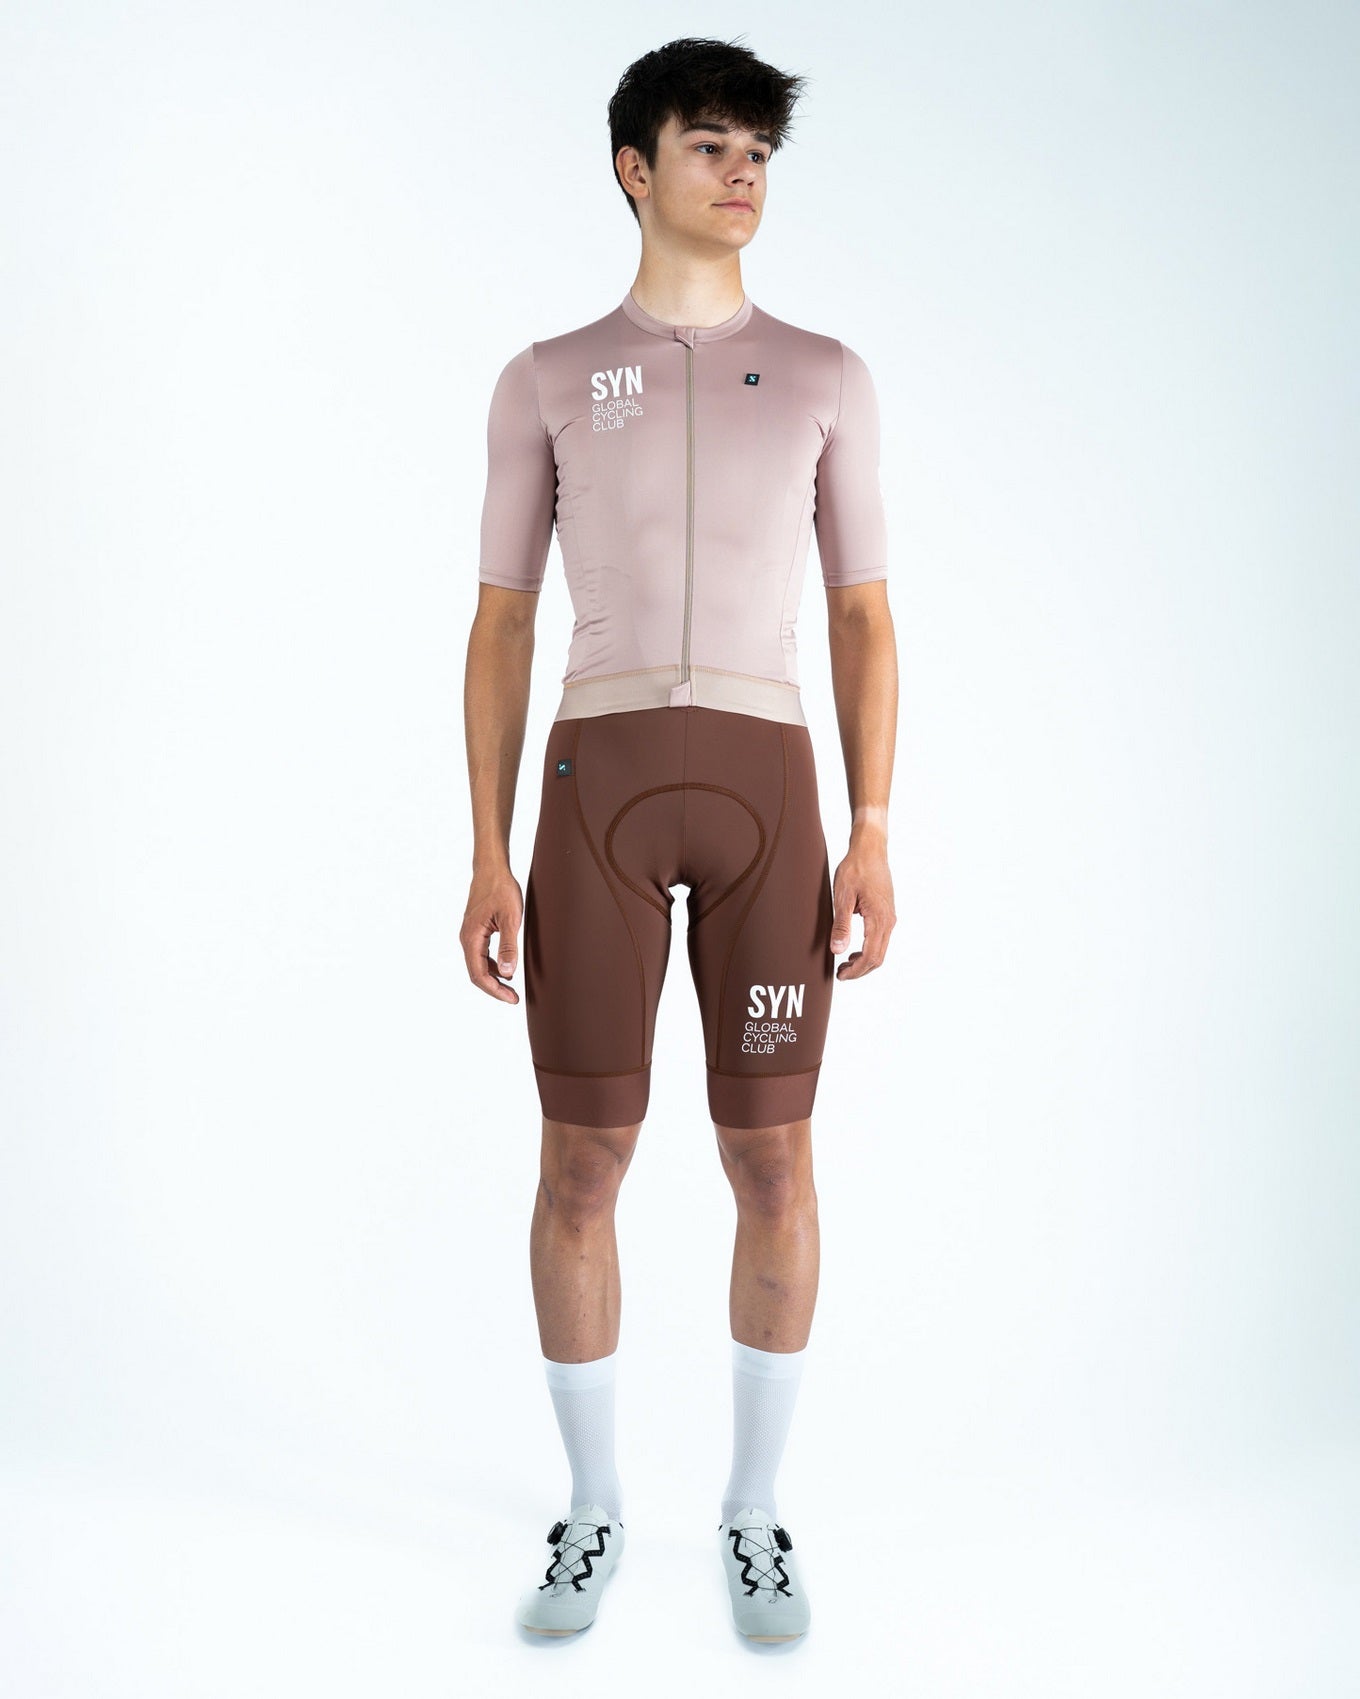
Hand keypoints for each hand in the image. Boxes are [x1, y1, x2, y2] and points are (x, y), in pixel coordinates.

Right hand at [461, 868, 524, 1003]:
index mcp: (471, 937)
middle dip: (494, 988)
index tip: (512, 998)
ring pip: (478, 965)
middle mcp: (466, 938)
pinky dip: (492, 966)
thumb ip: (508, 946)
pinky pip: (481, 955)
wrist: (491, 868)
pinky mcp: (476, 930)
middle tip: (514, 998)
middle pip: (476, 973)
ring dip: (493, 978)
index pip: (479, 974)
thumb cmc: (501, 889)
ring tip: (511, 987)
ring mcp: (470, 934)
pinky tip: (506, 968)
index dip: (495, 990)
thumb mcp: (511, 918)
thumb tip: (507, 973)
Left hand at [829, 843, 894, 979]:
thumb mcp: (842, 896)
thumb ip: (841, 925)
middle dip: (860, 970)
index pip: (870, 956)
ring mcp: (890, 917)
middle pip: (878, 958)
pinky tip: (854, 948)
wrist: (870, 849)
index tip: (840, 975)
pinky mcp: (887, 913)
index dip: (855, 971)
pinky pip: (881, 940)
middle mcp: (888, 921)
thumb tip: (838, 950)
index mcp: (878, 919)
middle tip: (840, 973)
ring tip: (845, 963)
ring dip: (864, 961)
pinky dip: (869, 950)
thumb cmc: (855, 869)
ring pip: (881, 950)